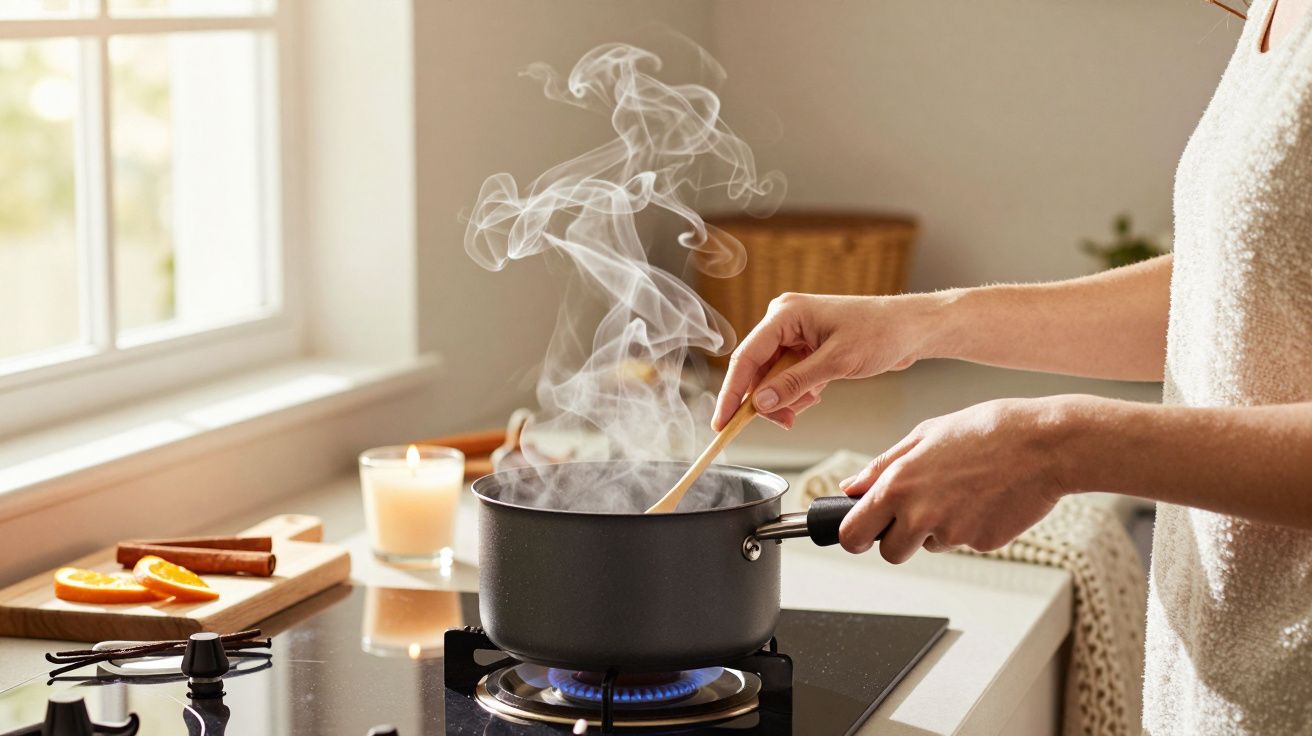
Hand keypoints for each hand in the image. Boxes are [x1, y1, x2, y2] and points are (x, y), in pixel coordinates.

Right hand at [713, 292, 940, 429]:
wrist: (912, 328)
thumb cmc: (881, 332)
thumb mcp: (836, 362)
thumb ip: (795, 383)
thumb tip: (760, 403)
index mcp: (785, 314)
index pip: (746, 357)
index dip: (732, 393)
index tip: (722, 422)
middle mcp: (784, 320)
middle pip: (757, 370)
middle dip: (768, 400)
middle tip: (785, 422)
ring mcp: (795, 333)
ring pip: (772, 377)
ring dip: (786, 398)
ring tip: (811, 402)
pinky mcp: (807, 346)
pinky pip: (788, 376)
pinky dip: (798, 392)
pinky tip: (816, 394)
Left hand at [837, 397, 1079, 563]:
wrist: (1045, 444)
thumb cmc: (987, 430)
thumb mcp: (925, 434)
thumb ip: (882, 466)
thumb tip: (851, 487)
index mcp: (897, 486)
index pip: (852, 534)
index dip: (853, 536)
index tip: (858, 532)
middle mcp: (921, 515)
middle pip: (889, 553)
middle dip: (897, 540)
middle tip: (915, 514)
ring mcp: (953, 533)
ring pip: (930, 545)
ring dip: (937, 529)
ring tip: (962, 491)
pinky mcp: (982, 543)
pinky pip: (964, 542)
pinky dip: (970, 526)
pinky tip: (986, 497)